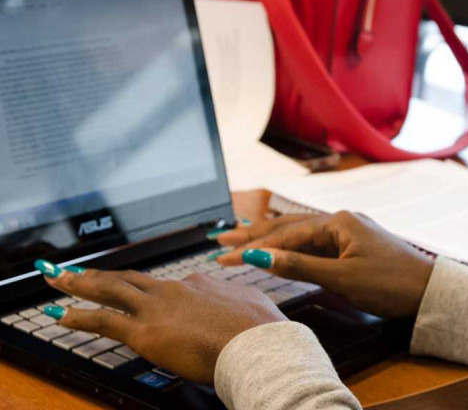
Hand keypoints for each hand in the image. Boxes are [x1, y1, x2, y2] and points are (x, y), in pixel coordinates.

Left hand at [43, 268, 285, 383]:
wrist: (257, 343)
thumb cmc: (261, 330)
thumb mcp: (252, 306)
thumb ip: (236, 302)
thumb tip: (239, 306)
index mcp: (200, 284)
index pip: (168, 287)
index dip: (150, 292)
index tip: (141, 295)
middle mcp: (175, 289)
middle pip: (129, 279)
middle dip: (98, 275)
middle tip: (73, 271)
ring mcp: (158, 308)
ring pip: (110, 290)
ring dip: (80, 285)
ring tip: (58, 281)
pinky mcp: (145, 331)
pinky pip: (104, 320)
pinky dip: (79, 316)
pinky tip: (61, 315)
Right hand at [216, 211, 434, 318]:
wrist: (430, 291)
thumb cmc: (390, 283)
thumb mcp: (342, 277)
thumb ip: (299, 266)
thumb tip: (261, 257)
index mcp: (338, 222)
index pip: (285, 235)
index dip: (253, 247)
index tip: (223, 256)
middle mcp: (341, 220)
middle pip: (289, 227)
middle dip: (254, 234)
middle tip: (221, 238)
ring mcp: (349, 232)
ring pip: (301, 234)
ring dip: (271, 238)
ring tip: (242, 235)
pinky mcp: (355, 245)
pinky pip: (316, 243)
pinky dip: (293, 246)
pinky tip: (282, 247)